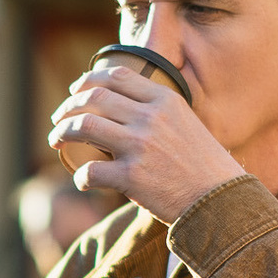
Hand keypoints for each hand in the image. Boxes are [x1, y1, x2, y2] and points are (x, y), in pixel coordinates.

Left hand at [47, 66, 244, 222]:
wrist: (221, 201)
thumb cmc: (205, 167)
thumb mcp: (188, 124)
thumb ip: (158, 113)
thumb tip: (123, 110)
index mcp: (164, 100)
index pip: (116, 76)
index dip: (88, 80)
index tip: (75, 91)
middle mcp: (150, 118)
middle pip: (94, 98)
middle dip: (68, 107)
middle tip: (58, 120)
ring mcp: (139, 146)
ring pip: (84, 126)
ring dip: (63, 132)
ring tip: (56, 141)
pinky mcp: (131, 177)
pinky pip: (90, 170)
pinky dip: (80, 175)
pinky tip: (83, 179)